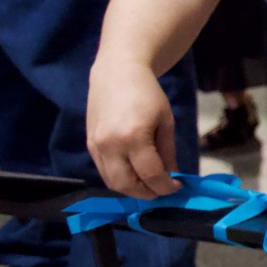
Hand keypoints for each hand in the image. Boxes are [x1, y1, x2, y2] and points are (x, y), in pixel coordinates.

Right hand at [87, 60, 180, 198]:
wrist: (117, 72)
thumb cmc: (147, 93)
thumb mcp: (165, 121)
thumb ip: (168, 152)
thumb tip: (171, 176)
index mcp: (134, 136)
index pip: (150, 174)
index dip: (166, 186)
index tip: (177, 186)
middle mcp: (111, 144)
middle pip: (127, 185)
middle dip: (147, 193)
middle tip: (162, 190)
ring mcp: (97, 146)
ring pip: (112, 182)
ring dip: (132, 189)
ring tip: (149, 184)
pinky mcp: (90, 144)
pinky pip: (104, 171)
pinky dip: (120, 178)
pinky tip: (135, 173)